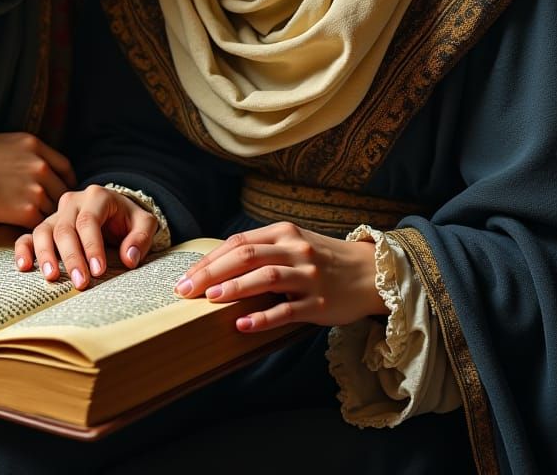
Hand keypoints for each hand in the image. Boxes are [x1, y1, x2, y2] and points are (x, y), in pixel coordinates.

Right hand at [0, 133, 75, 228]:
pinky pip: (41, 222)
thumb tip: (44, 170)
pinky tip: (28, 227)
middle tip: (55, 210)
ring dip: (48, 215)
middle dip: (59, 200)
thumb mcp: (9, 144)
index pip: (65, 167)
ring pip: (53, 207)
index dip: (67, 180)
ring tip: (40, 221)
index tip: (64, 188)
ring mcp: (35, 190)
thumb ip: (31, 155)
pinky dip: (37, 226)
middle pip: (62, 189)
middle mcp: (40, 167)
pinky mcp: (26, 211)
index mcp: (36, 147)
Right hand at [13, 184, 158, 289]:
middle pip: (66, 228)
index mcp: (97, 196)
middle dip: (72, 257)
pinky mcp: (46, 227)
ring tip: (52, 277)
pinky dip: (24, 250)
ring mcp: (57, 214)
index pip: (90, 221)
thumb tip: (129, 258)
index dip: (92, 246)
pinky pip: (28, 235)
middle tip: (80, 283)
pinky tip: (24, 267)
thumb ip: (141, 237)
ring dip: (46, 255)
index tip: (99, 271)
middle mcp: (73, 202)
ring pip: (44, 230)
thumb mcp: (144, 222)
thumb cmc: (128, 218)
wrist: (114, 210)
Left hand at [174, 222, 386, 331]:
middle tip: (185, 289)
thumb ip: (261, 250)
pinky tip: (242, 324)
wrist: (371, 272)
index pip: (238, 243)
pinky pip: (288, 310)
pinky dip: (263, 317)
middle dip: (211, 273)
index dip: (209, 259)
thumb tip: (217, 265)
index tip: (185, 275)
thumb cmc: (323, 259)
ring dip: (234, 288)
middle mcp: (295, 250)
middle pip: (246, 257)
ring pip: (266, 278)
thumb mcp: (293, 244)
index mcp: (284, 233)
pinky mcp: (320, 303)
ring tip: (209, 299)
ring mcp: (309, 277)